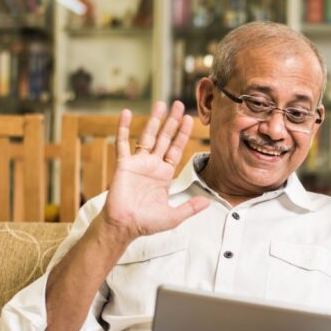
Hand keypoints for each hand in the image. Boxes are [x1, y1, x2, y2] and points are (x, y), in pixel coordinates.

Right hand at [101, 102, 209, 239]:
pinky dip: (123, 128)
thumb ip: (190, 207)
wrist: (124, 226)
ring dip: (153, 120)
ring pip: (147, 136)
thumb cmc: (146, 222)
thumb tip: (207, 202)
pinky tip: (126, 113)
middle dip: (172, 121)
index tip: (190, 119)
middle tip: (178, 104)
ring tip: (160, 104)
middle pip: (164, 138)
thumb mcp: (173, 216)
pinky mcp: (124, 164)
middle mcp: (152, 165)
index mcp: (165, 174)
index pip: (176, 149)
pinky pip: (122, 143)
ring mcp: (138, 163)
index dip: (183, 134)